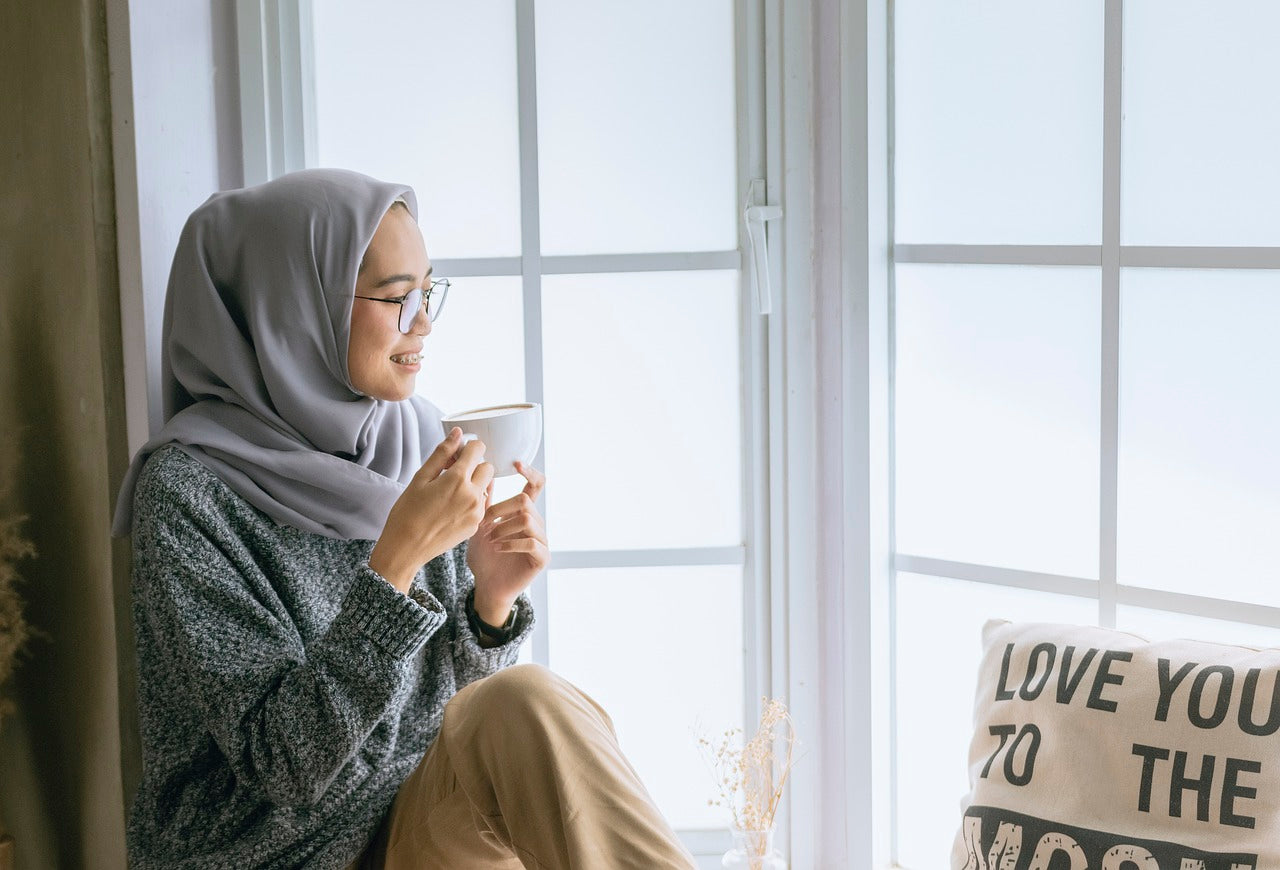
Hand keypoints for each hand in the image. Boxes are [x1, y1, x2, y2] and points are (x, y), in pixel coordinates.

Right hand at [370, 428, 494, 593]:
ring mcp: (477, 512)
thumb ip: (442, 454)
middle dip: (474, 466)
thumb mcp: (420, 478)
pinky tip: (451, 509)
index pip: (478, 449)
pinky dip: (471, 502)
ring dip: (474, 484)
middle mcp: (473, 495)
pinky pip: (481, 505)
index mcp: (457, 479)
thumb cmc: (407, 512)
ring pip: (486, 487)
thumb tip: (457, 433)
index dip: (467, 448)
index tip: (456, 454)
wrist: (406, 549)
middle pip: (487, 468)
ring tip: (450, 494)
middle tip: (453, 473)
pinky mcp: (476, 525)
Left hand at [466, 461, 548, 624]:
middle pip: (525, 501)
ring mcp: (542, 541)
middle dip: (501, 509)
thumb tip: (484, 473)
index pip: (535, 486)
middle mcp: (536, 524)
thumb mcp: (479, 525)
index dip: (530, 472)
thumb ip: (485, 502)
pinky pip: (532, 542)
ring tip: (490, 539)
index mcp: (524, 513)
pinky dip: (511, 543)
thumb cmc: (483, 556)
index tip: (516, 463)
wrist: (486, 586)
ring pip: (528, 519)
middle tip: (484, 522)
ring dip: (504, 527)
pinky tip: (498, 548)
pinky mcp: (542, 558)